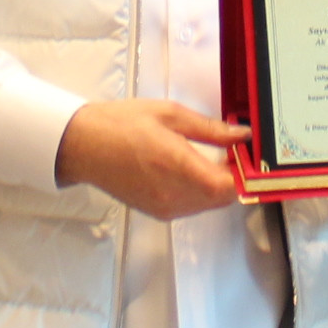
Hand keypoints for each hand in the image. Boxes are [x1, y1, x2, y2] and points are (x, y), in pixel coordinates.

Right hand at [56, 98, 246, 218]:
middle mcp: (173, 194)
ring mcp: (165, 208)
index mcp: (178, 165)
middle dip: (232, 178)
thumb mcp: (170, 115)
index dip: (243, 173)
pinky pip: (191, 207)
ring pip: (209, 205)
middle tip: (229, 152)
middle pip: (223, 198)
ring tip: (207, 158)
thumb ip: (210, 129)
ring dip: (216, 186)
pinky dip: (199, 193)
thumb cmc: (122, 124)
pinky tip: (188, 170)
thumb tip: (242, 135)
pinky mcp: (157, 213)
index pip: (228, 186)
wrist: (83, 146)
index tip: (244, 154)